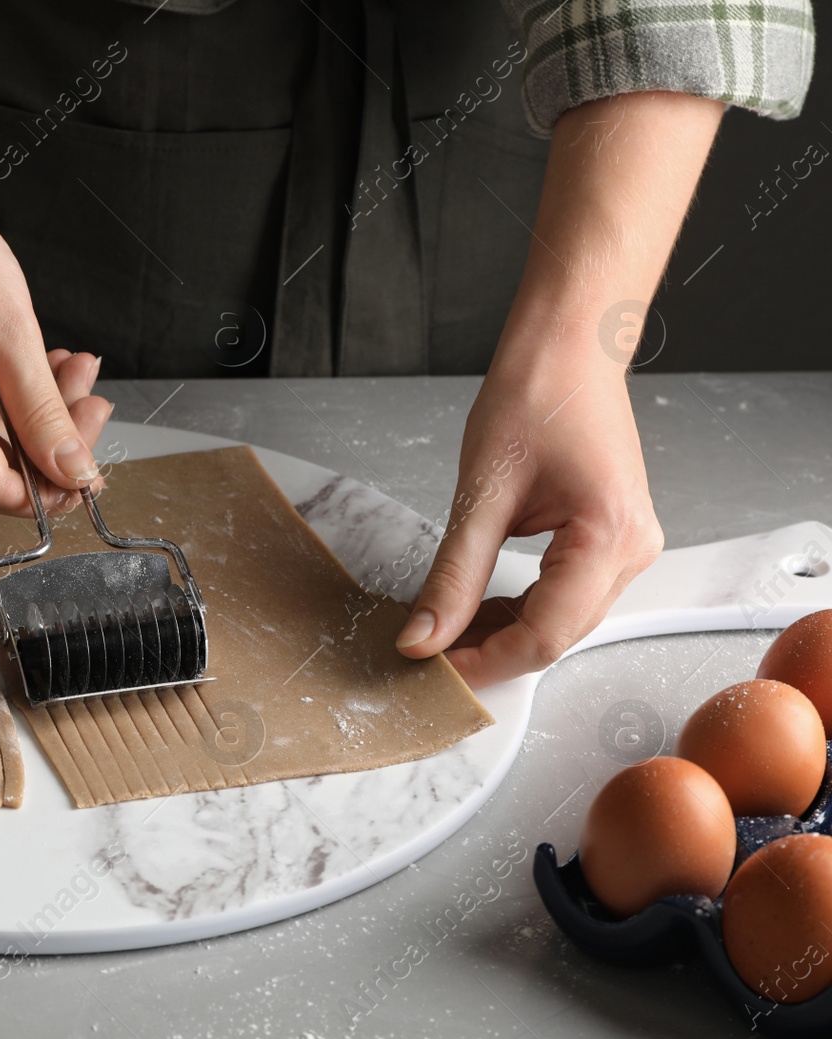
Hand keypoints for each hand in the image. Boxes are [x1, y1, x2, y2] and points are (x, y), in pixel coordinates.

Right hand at [0, 193, 111, 516]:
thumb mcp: (12, 329)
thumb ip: (43, 410)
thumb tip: (72, 469)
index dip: (50, 489)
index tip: (92, 466)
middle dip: (52, 437)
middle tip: (93, 394)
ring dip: (37, 412)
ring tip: (72, 366)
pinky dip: (10, 399)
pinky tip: (41, 368)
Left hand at [392, 90, 720, 689]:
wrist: (567, 347)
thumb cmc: (534, 396)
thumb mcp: (481, 494)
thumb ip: (453, 576)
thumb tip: (423, 637)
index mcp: (610, 538)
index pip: (546, 634)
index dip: (487, 662)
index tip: (436, 672)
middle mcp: (633, 551)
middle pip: (559, 635)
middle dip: (494, 652)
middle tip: (430, 658)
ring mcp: (629, 547)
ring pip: (563, 620)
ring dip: (506, 632)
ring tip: (446, 634)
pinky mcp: (611, 540)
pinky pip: (566, 594)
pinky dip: (522, 606)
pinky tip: (480, 608)